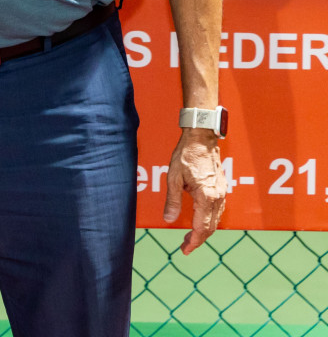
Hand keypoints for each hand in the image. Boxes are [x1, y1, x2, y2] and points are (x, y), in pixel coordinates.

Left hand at [165, 130, 225, 253]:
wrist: (202, 139)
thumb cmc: (186, 156)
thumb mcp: (173, 178)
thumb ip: (172, 201)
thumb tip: (169, 220)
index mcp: (206, 196)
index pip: (202, 228)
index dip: (194, 241)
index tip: (185, 250)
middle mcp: (218, 197)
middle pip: (210, 227)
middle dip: (198, 239)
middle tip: (184, 247)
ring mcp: (223, 193)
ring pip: (216, 220)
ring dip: (204, 231)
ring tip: (190, 237)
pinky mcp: (222, 189)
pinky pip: (218, 211)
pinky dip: (209, 220)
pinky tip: (200, 221)